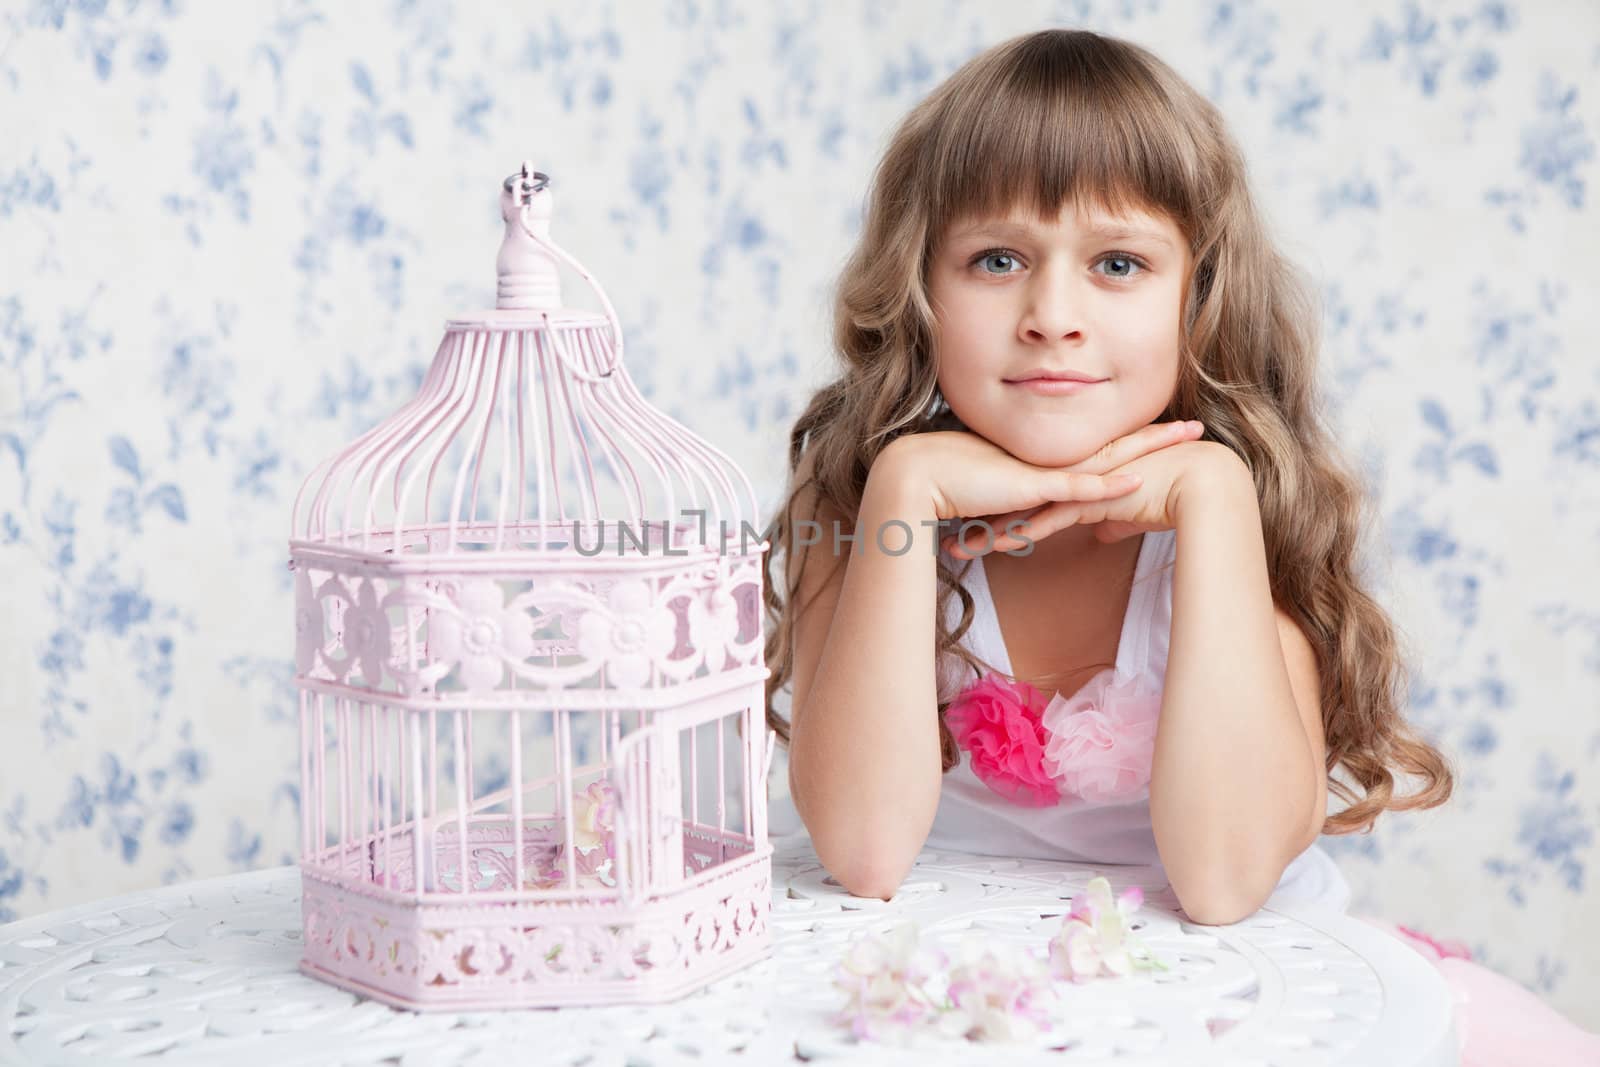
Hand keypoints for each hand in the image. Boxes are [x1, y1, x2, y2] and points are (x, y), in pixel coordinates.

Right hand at [872, 420, 1205, 548]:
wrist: (916, 478)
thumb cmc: (945, 489)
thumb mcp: (990, 502)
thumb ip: (1010, 513)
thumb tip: (1019, 530)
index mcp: (1043, 461)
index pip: (1096, 449)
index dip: (1129, 441)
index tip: (1158, 432)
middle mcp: (1049, 459)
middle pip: (1114, 445)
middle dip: (1155, 436)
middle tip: (1193, 426)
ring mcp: (1043, 470)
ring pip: (1108, 458)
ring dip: (1149, 447)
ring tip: (1188, 435)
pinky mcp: (1030, 487)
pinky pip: (1076, 489)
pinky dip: (1108, 488)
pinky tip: (1137, 483)